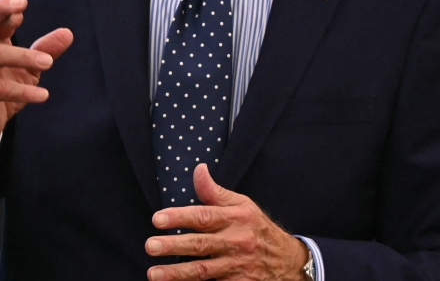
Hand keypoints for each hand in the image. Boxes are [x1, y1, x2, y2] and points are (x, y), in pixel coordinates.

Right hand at [0, 0, 72, 176]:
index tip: (23, 3)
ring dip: (23, 56)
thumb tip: (68, 32)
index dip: (4, 6)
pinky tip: (43, 94)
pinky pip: (0, 90)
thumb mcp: (28, 68)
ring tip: (48, 62)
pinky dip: (23, 91)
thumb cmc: (3, 87)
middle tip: (21, 7)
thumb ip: (45, 49)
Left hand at [145, 164, 307, 280]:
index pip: (204, 216)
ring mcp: (237, 267)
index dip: (179, 217)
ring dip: (176, 273)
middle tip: (150, 246)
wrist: (288, 262)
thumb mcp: (243, 206)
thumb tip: (198, 169)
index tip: (157, 219)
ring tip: (153, 273)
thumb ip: (215, 192)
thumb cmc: (258, 229)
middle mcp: (237, 242)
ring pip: (202, 271)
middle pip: (200, 244)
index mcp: (236, 219)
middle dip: (173, 246)